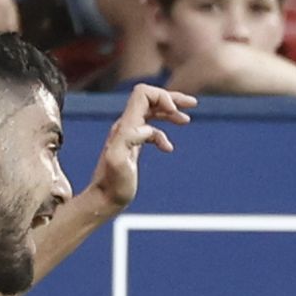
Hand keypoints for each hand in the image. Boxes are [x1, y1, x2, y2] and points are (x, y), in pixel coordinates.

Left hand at [88, 84, 194, 211]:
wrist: (103, 201)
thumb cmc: (113, 186)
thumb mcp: (119, 163)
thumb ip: (129, 141)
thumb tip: (146, 129)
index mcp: (125, 126)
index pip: (143, 94)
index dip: (162, 96)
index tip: (174, 112)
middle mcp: (126, 127)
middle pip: (150, 98)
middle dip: (172, 98)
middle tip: (192, 104)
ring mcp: (129, 136)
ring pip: (151, 113)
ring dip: (171, 112)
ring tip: (186, 120)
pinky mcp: (132, 147)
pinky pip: (150, 131)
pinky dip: (163, 134)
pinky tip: (168, 148)